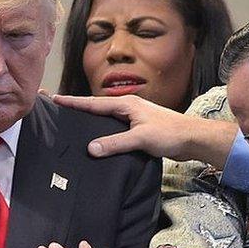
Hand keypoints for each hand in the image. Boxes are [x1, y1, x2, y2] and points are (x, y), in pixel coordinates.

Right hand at [52, 93, 237, 166]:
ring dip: (90, 120)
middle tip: (58, 109)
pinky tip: (97, 139)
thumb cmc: (170, 133)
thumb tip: (90, 148)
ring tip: (72, 123)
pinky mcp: (138, 129)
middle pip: (96, 107)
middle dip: (78, 108)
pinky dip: (102, 131)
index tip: (55, 99)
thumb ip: (115, 143)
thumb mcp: (141, 138)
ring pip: (105, 118)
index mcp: (126, 104)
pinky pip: (114, 128)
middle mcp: (128, 107)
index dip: (73, 102)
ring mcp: (133, 118)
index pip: (93, 103)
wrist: (193, 139)